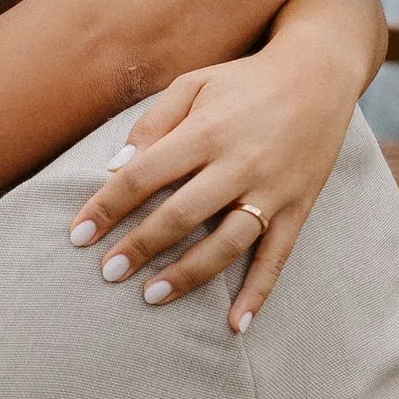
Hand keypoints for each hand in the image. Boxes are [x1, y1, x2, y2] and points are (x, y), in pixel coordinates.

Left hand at [68, 0, 387, 334]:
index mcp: (206, 131)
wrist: (320, 73)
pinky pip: (277, 257)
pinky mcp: (297, 208)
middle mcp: (239, 163)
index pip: (143, 176)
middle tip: (108, 273)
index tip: (78, 235)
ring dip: (188, 274)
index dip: (106, 207)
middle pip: (180, 215)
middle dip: (139, 247)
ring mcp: (272, 190)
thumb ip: (152, 123)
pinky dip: (258, 293)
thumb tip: (114, 166)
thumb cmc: (245, 80)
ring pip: (227, 243)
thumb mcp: (194, 84)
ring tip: (152, 296)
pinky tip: (236, 325)